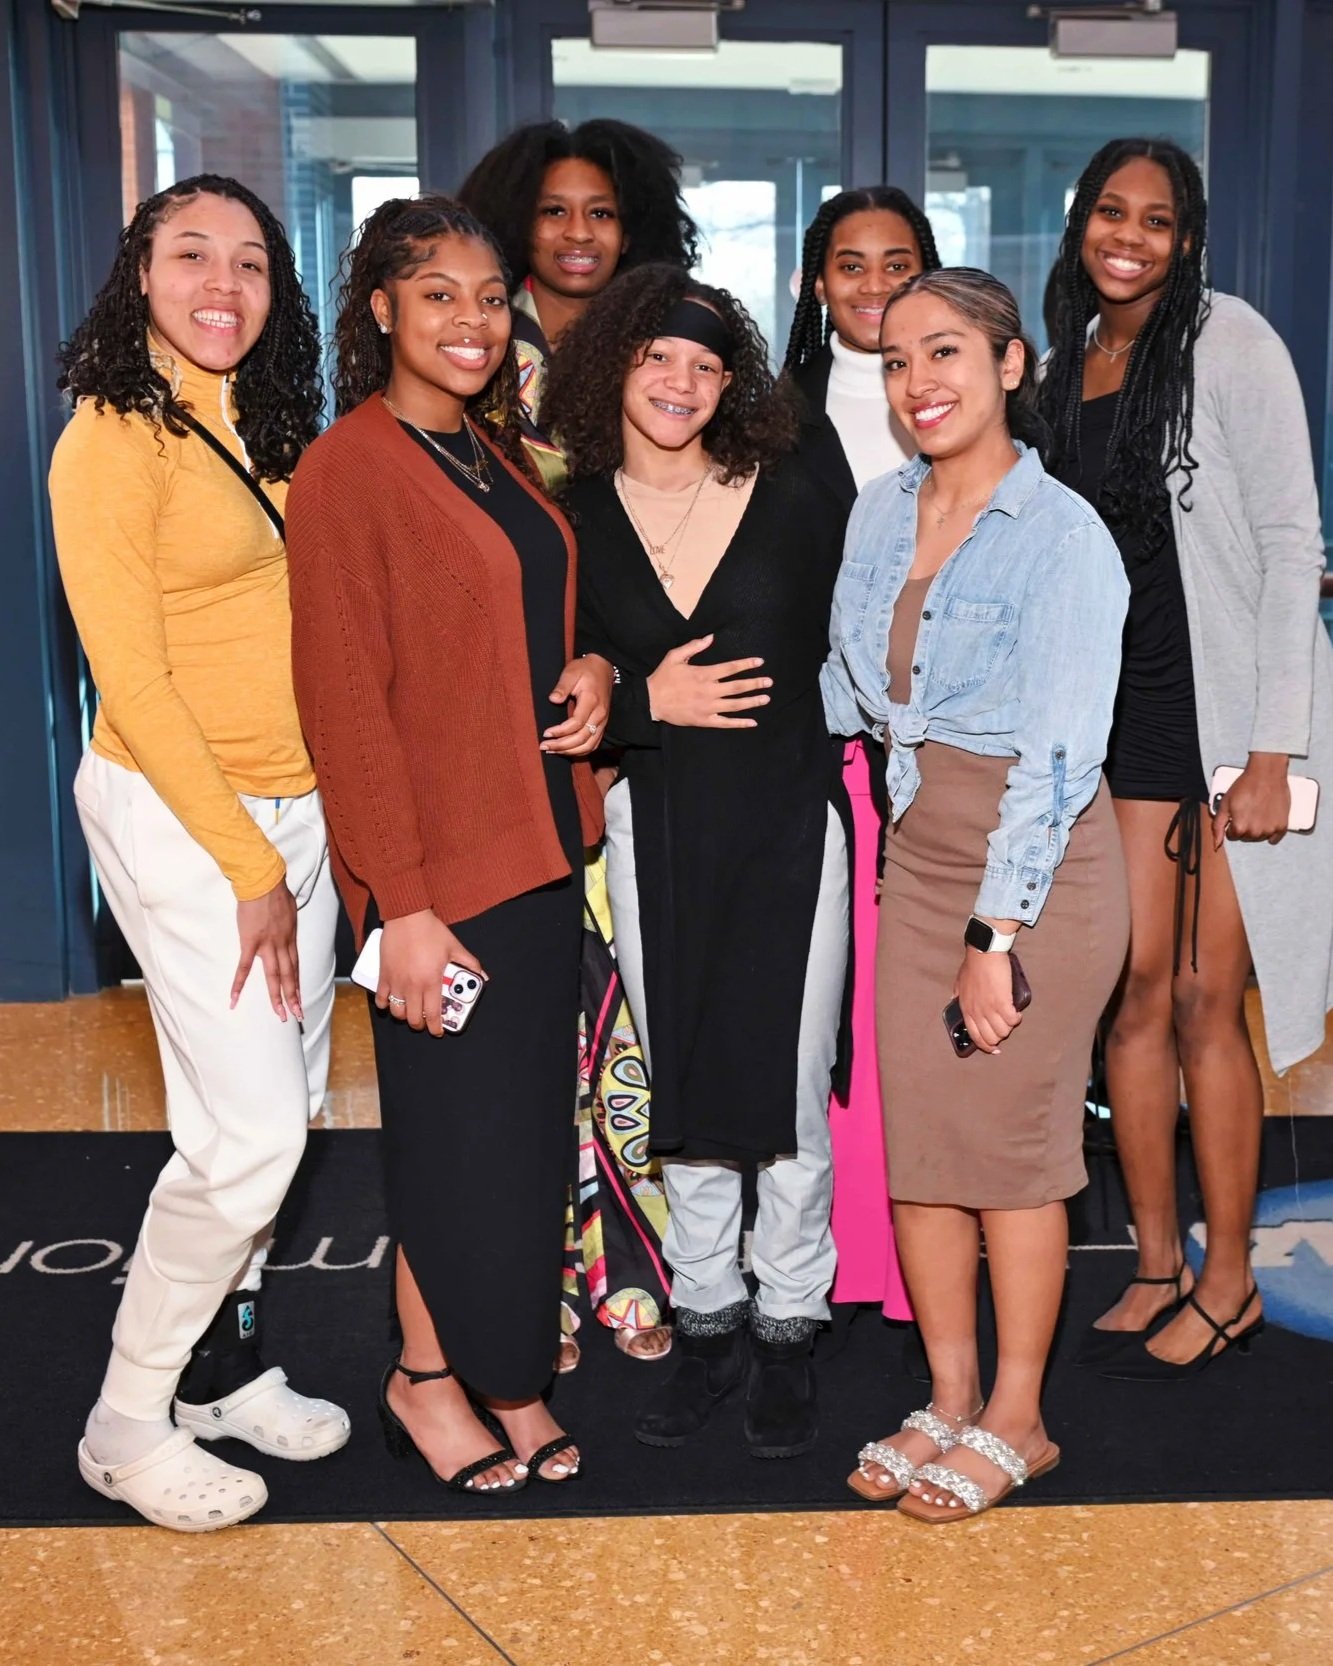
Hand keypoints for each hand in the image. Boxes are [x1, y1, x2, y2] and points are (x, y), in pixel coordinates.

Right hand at [232, 880, 300, 1020]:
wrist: (263, 883)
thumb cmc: (276, 893)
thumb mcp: (289, 911)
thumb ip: (287, 924)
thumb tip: (285, 927)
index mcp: (290, 939)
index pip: (295, 967)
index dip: (297, 984)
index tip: (299, 999)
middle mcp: (282, 946)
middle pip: (289, 976)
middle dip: (293, 997)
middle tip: (297, 1015)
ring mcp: (267, 945)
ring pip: (274, 976)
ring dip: (277, 997)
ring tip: (280, 1014)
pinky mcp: (250, 942)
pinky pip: (245, 967)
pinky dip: (239, 984)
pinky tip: (234, 998)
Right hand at [379, 910, 486, 1037]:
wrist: (406, 916)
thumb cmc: (431, 931)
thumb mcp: (455, 947)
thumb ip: (470, 964)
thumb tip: (483, 977)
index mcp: (431, 981)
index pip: (434, 1014)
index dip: (436, 1028)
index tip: (439, 1031)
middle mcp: (413, 985)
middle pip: (414, 1019)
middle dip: (421, 1024)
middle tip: (426, 1021)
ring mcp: (396, 982)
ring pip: (397, 1012)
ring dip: (404, 1016)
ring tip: (411, 1011)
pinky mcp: (383, 975)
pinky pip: (380, 998)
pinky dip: (385, 1004)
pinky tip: (391, 1002)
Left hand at [543, 654, 612, 756]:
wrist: (603, 668)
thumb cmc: (584, 670)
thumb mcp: (571, 672)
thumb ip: (562, 686)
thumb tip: (553, 699)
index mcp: (591, 701)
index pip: (576, 723)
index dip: (560, 732)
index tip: (545, 733)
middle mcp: (600, 715)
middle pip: (582, 738)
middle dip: (562, 745)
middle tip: (544, 746)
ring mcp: (603, 722)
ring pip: (589, 745)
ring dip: (570, 751)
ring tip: (552, 750)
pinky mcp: (602, 726)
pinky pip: (593, 745)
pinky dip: (579, 751)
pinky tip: (566, 751)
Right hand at [646, 634, 770, 727]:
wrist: (651, 701)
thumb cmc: (663, 677)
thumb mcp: (675, 656)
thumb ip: (694, 646)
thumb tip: (711, 637)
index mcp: (703, 674)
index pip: (730, 668)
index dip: (746, 664)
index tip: (760, 662)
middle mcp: (709, 691)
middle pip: (737, 687)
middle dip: (755, 684)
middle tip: (769, 682)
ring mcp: (708, 707)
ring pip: (735, 705)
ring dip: (752, 701)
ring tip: (766, 698)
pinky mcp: (704, 720)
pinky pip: (726, 723)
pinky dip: (740, 723)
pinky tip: (753, 722)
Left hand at [954, 947, 1022, 1055]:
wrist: (984, 953)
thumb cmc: (973, 965)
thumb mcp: (959, 981)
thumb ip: (957, 992)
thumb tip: (954, 998)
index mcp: (966, 1009)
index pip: (975, 1036)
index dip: (986, 1045)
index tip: (994, 1048)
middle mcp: (977, 1012)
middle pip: (991, 1037)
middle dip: (1000, 1037)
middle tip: (1005, 1029)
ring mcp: (989, 1008)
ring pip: (1003, 1031)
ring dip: (1009, 1026)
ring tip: (1011, 1017)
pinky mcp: (1002, 1002)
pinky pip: (1012, 1020)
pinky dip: (1016, 1018)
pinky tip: (1017, 1012)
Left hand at [1211, 752, 1289, 847]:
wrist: (1266, 774)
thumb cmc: (1246, 786)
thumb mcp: (1225, 804)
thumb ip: (1218, 826)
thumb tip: (1216, 845)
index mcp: (1240, 827)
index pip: (1232, 836)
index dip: (1233, 824)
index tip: (1237, 815)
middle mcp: (1255, 832)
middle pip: (1246, 837)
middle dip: (1245, 826)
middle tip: (1248, 811)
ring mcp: (1270, 829)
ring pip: (1259, 837)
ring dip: (1257, 829)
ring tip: (1257, 812)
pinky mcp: (1282, 826)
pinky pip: (1275, 838)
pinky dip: (1271, 832)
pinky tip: (1268, 820)